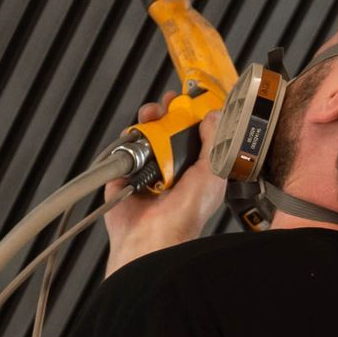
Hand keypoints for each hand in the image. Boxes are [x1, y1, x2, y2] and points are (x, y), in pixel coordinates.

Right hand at [105, 96, 222, 274]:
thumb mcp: (212, 173)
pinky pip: (123, 150)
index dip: (193, 116)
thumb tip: (214, 116)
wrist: (152, 235)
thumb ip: (214, 143)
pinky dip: (126, 140)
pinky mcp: (124, 175)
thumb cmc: (185, 215)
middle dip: (166, 113)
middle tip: (166, 105)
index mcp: (195, 170)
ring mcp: (147, 171)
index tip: (191, 101)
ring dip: (147, 122)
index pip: (195, 135)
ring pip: (145, 136)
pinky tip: (134, 137)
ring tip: (149, 118)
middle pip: (168, 130)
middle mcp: (171, 169)